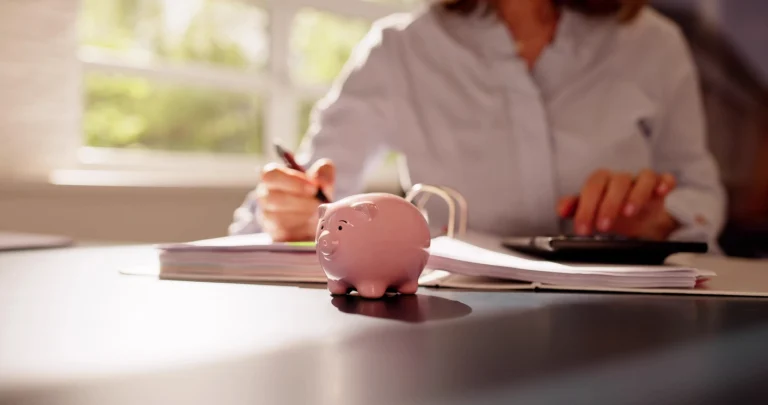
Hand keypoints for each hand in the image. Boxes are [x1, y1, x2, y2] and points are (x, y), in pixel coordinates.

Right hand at [255, 159, 334, 241]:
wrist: (315, 218)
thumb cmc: (314, 194)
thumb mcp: (321, 178)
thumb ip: (324, 172)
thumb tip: (321, 182)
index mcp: (272, 178)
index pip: (271, 175)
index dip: (292, 181)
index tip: (313, 187)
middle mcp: (265, 197)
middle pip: (274, 198)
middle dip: (300, 202)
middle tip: (318, 204)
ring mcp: (267, 217)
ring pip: (279, 218)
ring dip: (303, 217)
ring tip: (317, 215)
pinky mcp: (275, 235)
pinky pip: (285, 234)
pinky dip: (302, 231)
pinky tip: (312, 227)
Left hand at [557, 169, 679, 239]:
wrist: (641, 223)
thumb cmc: (612, 214)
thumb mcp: (592, 213)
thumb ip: (576, 208)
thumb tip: (561, 208)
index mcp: (602, 182)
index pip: (592, 187)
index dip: (586, 207)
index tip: (583, 229)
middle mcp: (622, 179)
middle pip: (616, 182)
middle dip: (608, 204)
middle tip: (604, 227)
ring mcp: (643, 182)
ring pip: (642, 178)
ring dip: (636, 194)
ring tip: (629, 212)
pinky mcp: (661, 187)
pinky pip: (665, 179)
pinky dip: (665, 182)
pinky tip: (661, 192)